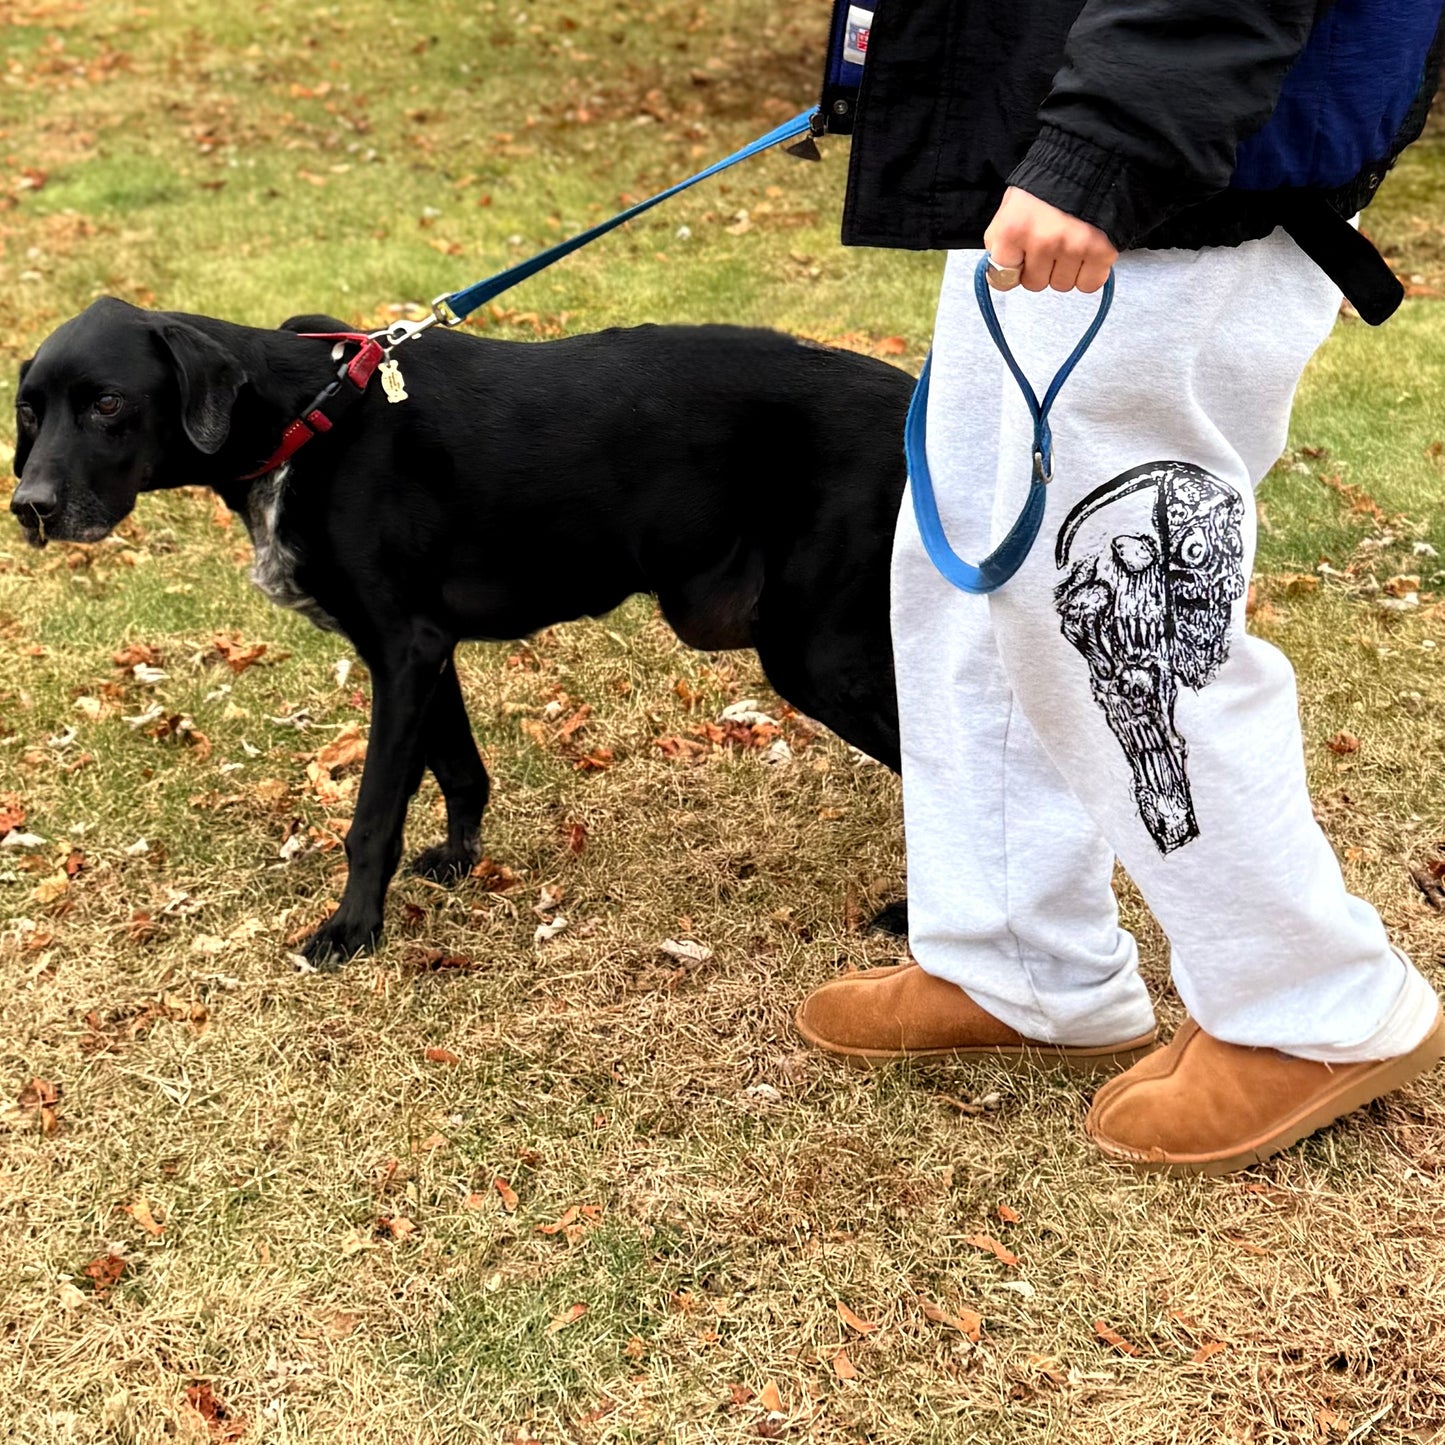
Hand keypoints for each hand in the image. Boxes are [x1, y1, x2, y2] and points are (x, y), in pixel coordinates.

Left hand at [983, 187, 1117, 293]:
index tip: (1020, 259)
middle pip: (1035, 284)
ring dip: (1065, 270)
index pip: (1002, 278)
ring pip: (1061, 285)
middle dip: (1040, 268)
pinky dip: (1089, 273)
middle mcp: (1043, 241)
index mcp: (1013, 229)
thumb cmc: (1048, 183)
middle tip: (1050, 242)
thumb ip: (999, 240)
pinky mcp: (1102, 251)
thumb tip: (1000, 274)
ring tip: (1070, 241)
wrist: (1091, 159)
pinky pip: (1089, 284)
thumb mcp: (1011, 205)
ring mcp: (1073, 247)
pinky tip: (1087, 252)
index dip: (1012, 268)